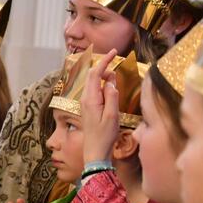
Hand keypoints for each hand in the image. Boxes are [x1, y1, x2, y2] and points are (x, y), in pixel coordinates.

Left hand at [80, 48, 120, 163]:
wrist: (95, 151)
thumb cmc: (105, 135)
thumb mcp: (112, 116)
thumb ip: (112, 97)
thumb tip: (111, 81)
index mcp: (90, 99)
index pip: (95, 74)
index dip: (104, 61)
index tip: (115, 51)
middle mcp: (85, 99)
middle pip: (93, 76)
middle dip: (104, 66)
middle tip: (117, 61)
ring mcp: (86, 103)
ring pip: (94, 83)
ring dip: (105, 77)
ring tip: (116, 79)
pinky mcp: (89, 107)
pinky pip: (96, 90)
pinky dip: (104, 85)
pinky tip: (112, 89)